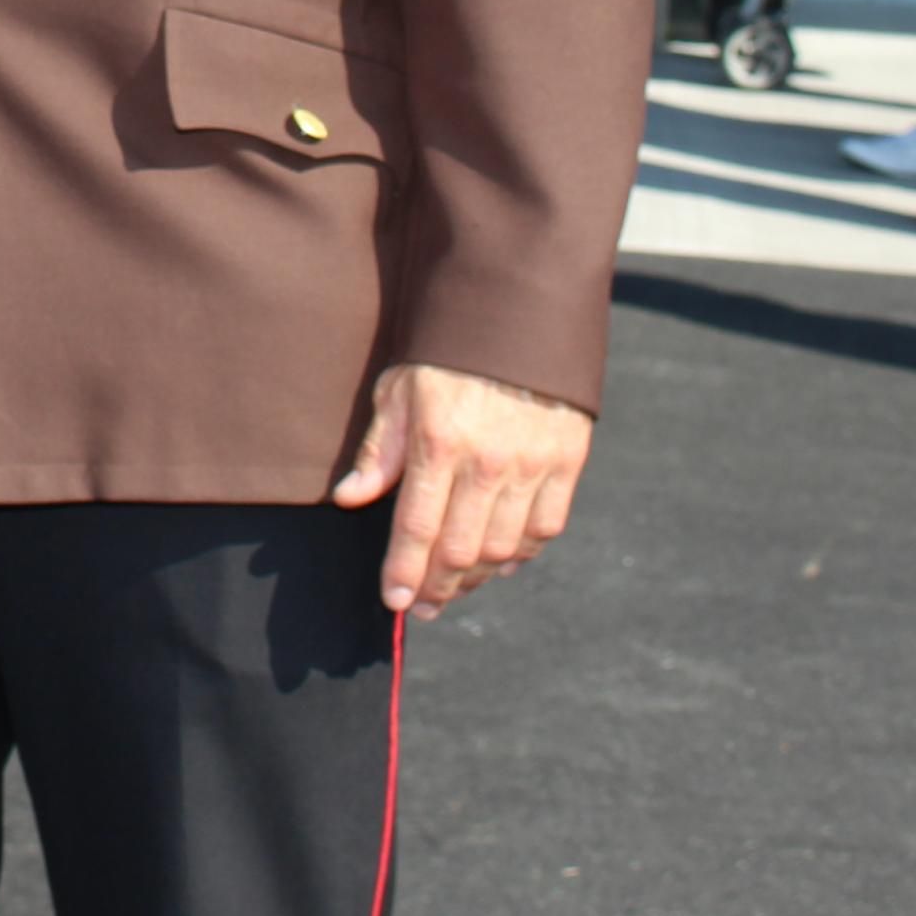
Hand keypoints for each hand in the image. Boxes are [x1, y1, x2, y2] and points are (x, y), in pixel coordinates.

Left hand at [332, 363, 593, 621]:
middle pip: (460, 550)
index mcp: (438, 442)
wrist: (522, 311)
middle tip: (422, 605)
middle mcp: (487, 461)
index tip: (394, 600)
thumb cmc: (448, 351)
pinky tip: (501, 561)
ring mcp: (531, 465)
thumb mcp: (400, 389)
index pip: (416, 527)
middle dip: (436, 586)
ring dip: (476, 578)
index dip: (404, 572)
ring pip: (503, 549)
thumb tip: (349, 499)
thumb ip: (378, 449)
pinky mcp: (567, 462)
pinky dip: (522, 553)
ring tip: (454, 586)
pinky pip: (545, 528)